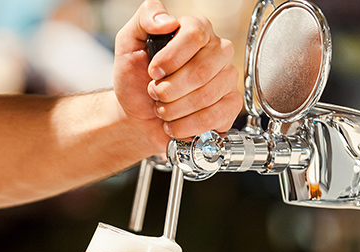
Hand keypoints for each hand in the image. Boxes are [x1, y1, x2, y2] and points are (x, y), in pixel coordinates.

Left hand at [114, 0, 242, 149]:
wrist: (138, 114)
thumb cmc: (136, 78)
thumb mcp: (129, 43)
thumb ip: (145, 18)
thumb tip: (168, 20)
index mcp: (197, 30)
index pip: (195, 35)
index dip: (171, 58)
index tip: (153, 72)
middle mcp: (217, 51)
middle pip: (202, 70)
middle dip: (169, 89)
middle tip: (155, 94)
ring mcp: (227, 78)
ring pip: (206, 96)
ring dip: (174, 109)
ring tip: (162, 109)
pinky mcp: (231, 105)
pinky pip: (215, 117)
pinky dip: (187, 125)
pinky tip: (175, 124)